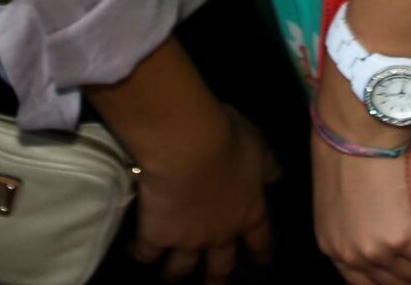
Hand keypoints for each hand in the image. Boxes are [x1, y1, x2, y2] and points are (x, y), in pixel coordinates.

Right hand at [125, 103, 277, 282]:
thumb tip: (276, 176)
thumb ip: (266, 164)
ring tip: (168, 277)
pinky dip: (139, 253)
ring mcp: (187, 239)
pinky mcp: (157, 236)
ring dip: (174, 273)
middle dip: (217, 279)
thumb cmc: (228, 139)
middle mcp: (219, 233)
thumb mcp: (257, 146)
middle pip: (220, 267)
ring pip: (180, 267)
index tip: (262, 261)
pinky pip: (145, 252)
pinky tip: (134, 251)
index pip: (261, 238)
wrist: (189, 146)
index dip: (262, 250)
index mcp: (248, 212)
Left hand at [312, 73, 410, 284]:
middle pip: (394, 283)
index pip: (365, 283)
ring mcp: (377, 250)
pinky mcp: (404, 238)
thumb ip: (355, 222)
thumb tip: (381, 224)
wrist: (359, 122)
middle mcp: (351, 256)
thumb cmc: (349, 143)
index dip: (395, 279)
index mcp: (331, 245)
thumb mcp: (341, 196)